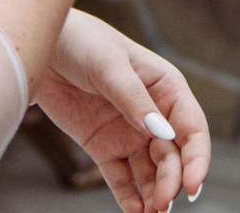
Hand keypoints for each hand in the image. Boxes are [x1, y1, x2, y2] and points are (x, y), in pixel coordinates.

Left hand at [33, 9, 210, 212]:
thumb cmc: (83, 42)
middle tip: (162, 205)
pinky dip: (129, 198)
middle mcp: (154, 115)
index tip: (192, 186)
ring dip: (154, 195)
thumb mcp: (110, 66)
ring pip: (150, 172)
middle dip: (171, 182)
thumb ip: (133, 99)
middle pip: (172, 156)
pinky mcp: (104, 148)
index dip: (197, 158)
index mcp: (167, 88)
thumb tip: (159, 131)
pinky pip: (121, 178)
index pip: (191, 129)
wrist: (41, 48)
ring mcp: (129, 134)